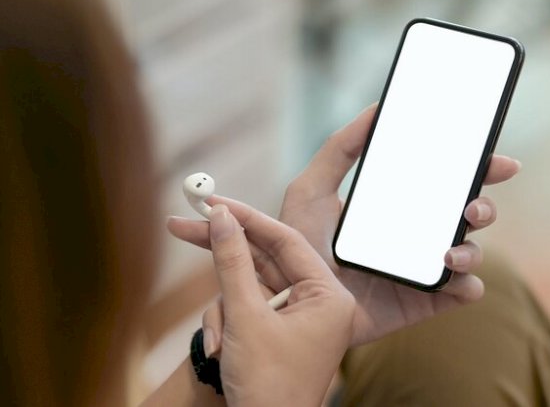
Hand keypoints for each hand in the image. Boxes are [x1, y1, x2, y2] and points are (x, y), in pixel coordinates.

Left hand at [168, 104, 520, 345]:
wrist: (284, 299)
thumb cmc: (296, 240)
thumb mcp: (310, 188)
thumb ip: (340, 149)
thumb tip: (375, 109)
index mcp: (401, 205)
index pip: (450, 181)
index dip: (480, 167)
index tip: (496, 158)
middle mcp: (418, 234)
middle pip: (470, 214)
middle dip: (484, 204)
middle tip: (474, 203)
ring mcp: (422, 268)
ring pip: (470, 252)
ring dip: (473, 247)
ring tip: (449, 248)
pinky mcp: (421, 301)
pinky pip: (459, 294)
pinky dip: (466, 287)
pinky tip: (452, 280)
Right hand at [200, 204, 353, 405]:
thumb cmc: (267, 385)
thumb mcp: (244, 317)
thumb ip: (232, 262)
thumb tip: (221, 216)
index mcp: (328, 296)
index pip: (286, 240)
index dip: (246, 217)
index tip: (212, 201)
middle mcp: (318, 302)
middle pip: (264, 259)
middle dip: (223, 254)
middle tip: (183, 224)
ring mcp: (296, 317)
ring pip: (248, 287)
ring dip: (223, 309)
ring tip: (217, 342)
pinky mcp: (277, 331)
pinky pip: (246, 310)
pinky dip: (226, 324)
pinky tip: (218, 350)